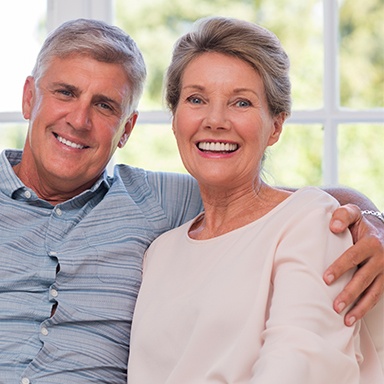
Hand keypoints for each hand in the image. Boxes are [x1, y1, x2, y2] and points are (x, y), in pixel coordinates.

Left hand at [323, 204, 383, 325]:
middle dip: (350, 293)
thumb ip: (343, 215)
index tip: (326, 279)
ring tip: (345, 320)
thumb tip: (334, 227)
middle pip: (364, 279)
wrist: (379, 230)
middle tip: (335, 305)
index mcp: (371, 242)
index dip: (340, 268)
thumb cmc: (359, 223)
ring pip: (373, 292)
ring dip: (360, 307)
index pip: (353, 257)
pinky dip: (365, 308)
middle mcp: (381, 258)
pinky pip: (376, 297)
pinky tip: (353, 318)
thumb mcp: (353, 213)